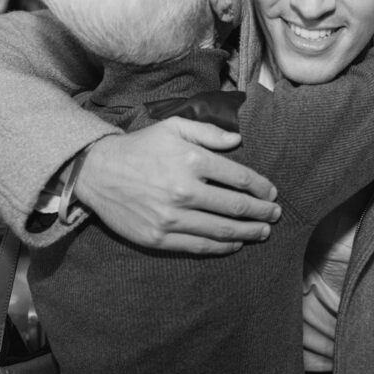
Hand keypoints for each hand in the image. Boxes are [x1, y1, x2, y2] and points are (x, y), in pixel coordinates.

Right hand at [75, 118, 280, 253]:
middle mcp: (185, 191)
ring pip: (222, 230)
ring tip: (263, 232)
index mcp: (193, 160)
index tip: (272, 193)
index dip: (262, 188)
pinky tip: (235, 243)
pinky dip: (222, 247)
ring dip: (248, 232)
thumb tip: (238, 140)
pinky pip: (199, 246)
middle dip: (262, 212)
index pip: (241, 178)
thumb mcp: (174, 127)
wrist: (97, 172)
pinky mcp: (159, 238)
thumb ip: (209, 131)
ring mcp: (172, 218)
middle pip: (237, 207)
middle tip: (275, 214)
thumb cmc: (140, 147)